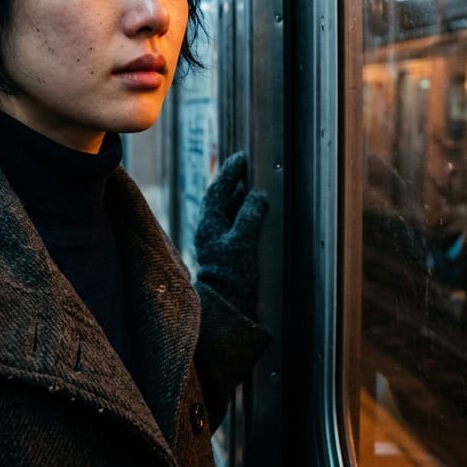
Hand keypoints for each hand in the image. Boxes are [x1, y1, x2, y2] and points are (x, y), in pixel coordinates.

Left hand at [194, 151, 268, 317]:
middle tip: (246, 166)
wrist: (228, 308)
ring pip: (227, 211)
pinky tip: (254, 211)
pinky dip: (243, 212)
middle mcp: (210, 231)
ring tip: (252, 183)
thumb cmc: (233, 276)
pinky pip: (234, 224)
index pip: (217, 191)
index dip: (229, 173)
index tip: (241, 158)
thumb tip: (257, 193)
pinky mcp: (226, 253)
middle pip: (220, 199)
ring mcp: (217, 242)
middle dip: (233, 182)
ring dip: (239, 197)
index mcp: (209, 224)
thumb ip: (250, 215)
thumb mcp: (244, 241)